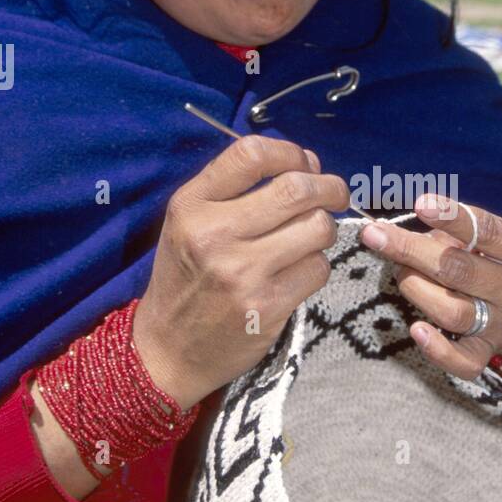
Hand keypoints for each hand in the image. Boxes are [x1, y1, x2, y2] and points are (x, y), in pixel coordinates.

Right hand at [132, 135, 350, 408]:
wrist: (168, 349)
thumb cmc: (185, 277)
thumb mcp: (188, 223)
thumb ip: (236, 188)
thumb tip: (308, 163)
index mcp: (191, 205)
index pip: (252, 154)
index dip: (291, 152)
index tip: (304, 164)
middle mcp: (214, 234)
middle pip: (297, 189)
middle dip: (328, 186)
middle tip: (333, 194)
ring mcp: (242, 272)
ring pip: (317, 228)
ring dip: (324, 229)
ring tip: (311, 237)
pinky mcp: (268, 306)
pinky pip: (318, 269)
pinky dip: (317, 266)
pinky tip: (299, 271)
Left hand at [359, 194, 501, 382]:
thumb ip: (469, 232)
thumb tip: (418, 232)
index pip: (487, 231)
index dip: (452, 217)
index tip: (420, 204)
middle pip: (459, 270)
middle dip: (411, 250)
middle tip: (375, 235)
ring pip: (451, 311)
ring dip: (415, 287)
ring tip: (400, 270)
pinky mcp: (489, 353)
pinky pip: (462, 360)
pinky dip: (437, 349)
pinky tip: (417, 330)